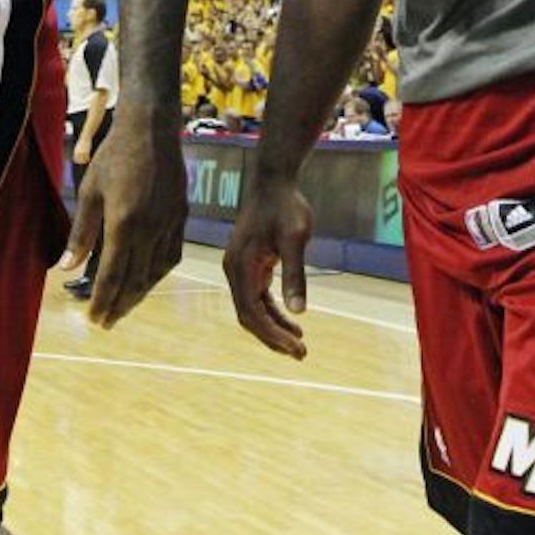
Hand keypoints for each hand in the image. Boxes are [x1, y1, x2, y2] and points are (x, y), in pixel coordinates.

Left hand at [61, 106, 185, 327]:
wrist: (152, 129)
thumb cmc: (114, 155)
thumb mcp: (89, 191)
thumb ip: (81, 232)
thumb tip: (66, 267)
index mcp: (124, 223)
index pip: (112, 275)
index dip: (102, 300)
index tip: (93, 319)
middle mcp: (150, 229)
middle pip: (135, 280)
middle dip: (119, 305)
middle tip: (106, 323)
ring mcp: (169, 224)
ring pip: (155, 272)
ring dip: (138, 294)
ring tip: (123, 307)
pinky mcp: (181, 217)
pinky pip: (171, 256)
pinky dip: (157, 274)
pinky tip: (147, 280)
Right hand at [221, 172, 315, 359]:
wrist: (274, 180)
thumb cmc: (286, 206)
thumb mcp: (295, 239)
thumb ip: (295, 275)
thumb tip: (299, 312)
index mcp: (240, 266)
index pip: (251, 312)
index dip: (272, 334)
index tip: (297, 349)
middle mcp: (234, 270)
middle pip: (248, 316)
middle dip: (273, 337)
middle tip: (301, 354)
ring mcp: (240, 268)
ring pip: (252, 309)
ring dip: (274, 328)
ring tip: (299, 344)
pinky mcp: (249, 264)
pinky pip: (258, 296)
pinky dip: (273, 311)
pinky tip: (292, 321)